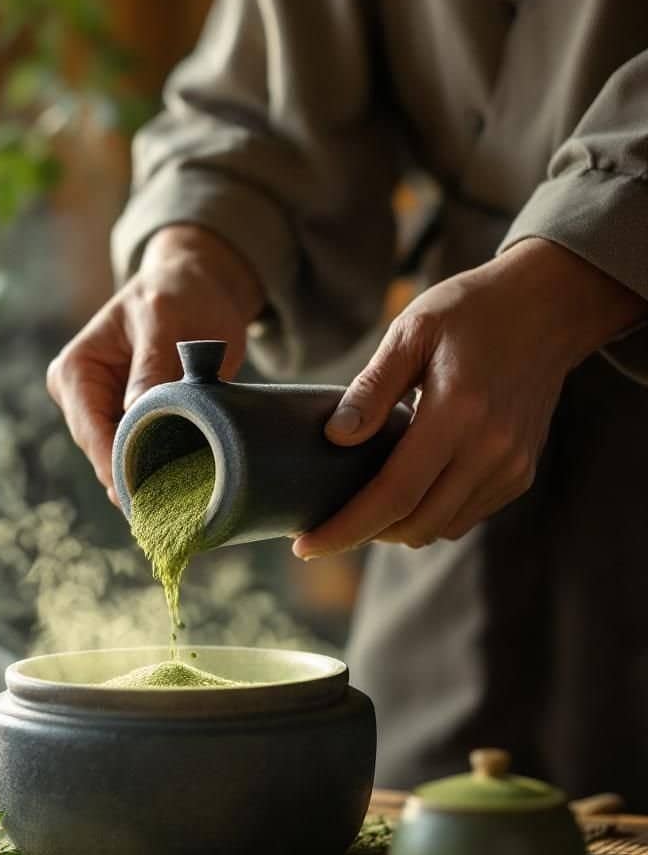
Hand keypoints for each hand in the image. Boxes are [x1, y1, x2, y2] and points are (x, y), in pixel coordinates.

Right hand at [47, 225, 262, 499]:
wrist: (197, 287)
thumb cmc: (178, 293)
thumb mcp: (165, 321)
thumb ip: (151, 366)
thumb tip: (136, 415)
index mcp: (76, 370)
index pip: (92, 433)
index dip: (119, 467)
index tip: (149, 498)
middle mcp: (79, 397)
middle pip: (104, 455)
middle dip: (137, 479)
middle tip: (173, 512)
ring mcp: (102, 414)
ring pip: (122, 463)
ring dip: (151, 480)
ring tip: (183, 506)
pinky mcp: (128, 424)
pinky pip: (142, 456)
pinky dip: (162, 471)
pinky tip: (186, 491)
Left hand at [293, 238, 647, 557]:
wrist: (549, 307)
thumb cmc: (471, 312)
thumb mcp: (411, 332)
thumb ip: (371, 388)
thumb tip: (335, 438)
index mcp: (458, 413)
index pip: (394, 495)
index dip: (345, 528)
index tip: (305, 546)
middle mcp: (491, 450)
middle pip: (416, 525)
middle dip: (364, 534)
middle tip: (326, 520)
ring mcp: (511, 467)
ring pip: (440, 528)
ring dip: (397, 528)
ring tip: (363, 503)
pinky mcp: (520, 473)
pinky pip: (464, 516)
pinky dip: (429, 515)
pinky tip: (406, 489)